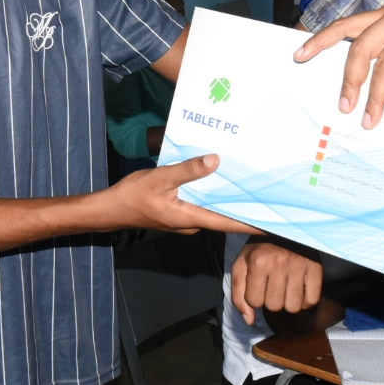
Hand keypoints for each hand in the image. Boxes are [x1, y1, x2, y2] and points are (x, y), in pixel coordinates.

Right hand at [105, 155, 261, 234]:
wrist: (109, 210)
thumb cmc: (133, 196)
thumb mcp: (160, 178)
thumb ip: (188, 170)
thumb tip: (216, 161)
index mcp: (191, 217)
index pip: (229, 223)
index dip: (252, 223)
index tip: (273, 223)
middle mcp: (192, 222)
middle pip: (224, 218)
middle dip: (244, 210)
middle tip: (267, 199)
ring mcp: (185, 219)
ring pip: (213, 211)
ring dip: (229, 202)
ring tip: (250, 189)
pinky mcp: (178, 213)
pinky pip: (201, 205)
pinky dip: (213, 197)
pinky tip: (218, 183)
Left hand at [229, 238, 322, 325]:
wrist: (284, 229)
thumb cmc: (260, 249)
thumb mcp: (241, 265)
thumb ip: (239, 294)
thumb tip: (249, 320)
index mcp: (258, 262)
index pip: (254, 301)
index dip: (255, 297)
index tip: (258, 284)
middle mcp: (279, 263)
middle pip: (274, 306)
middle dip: (271, 300)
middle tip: (273, 285)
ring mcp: (300, 266)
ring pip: (293, 307)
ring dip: (288, 302)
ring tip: (286, 287)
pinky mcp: (316, 268)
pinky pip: (312, 300)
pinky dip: (305, 301)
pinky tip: (299, 289)